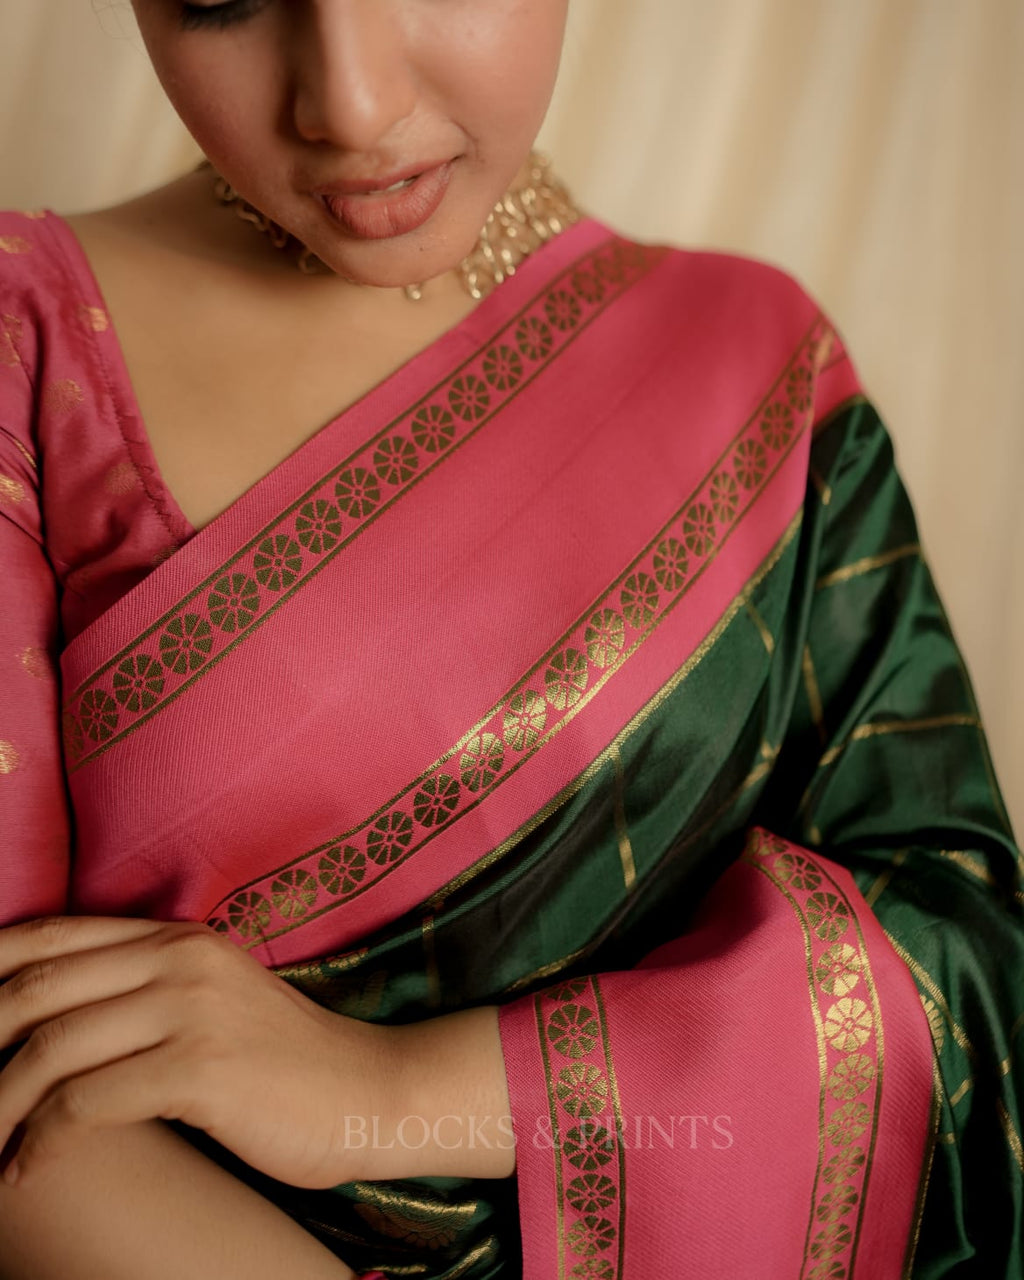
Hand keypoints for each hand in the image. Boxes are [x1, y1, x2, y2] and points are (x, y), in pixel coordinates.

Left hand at [0, 916, 398, 1191]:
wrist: (368, 1091)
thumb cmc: (282, 1063)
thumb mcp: (212, 1004)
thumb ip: (145, 994)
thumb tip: (51, 1024)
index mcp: (177, 939)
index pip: (51, 937)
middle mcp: (180, 960)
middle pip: (37, 988)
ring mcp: (192, 1009)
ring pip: (51, 1047)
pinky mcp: (201, 1067)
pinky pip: (87, 1102)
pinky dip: (41, 1140)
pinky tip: (27, 1168)